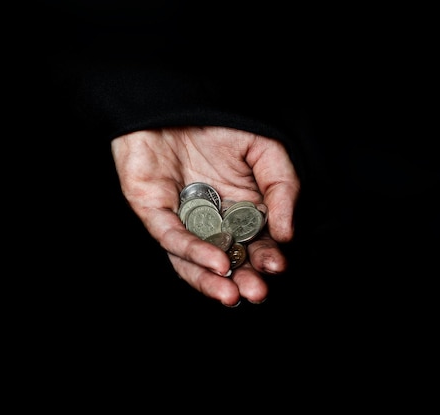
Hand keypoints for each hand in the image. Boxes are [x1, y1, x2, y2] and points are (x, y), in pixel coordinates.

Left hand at [111, 126, 299, 305]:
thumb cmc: (220, 121)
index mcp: (236, 208)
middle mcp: (208, 219)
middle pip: (224, 259)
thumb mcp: (265, 151)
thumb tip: (287, 234)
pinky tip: (215, 262)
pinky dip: (193, 251)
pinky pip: (171, 236)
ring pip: (193, 260)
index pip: (253, 243)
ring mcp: (179, 217)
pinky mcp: (152, 210)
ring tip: (233, 295)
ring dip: (214, 280)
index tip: (277, 267)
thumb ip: (281, 189)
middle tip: (257, 292)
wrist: (175, 94)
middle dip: (242, 279)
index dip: (266, 258)